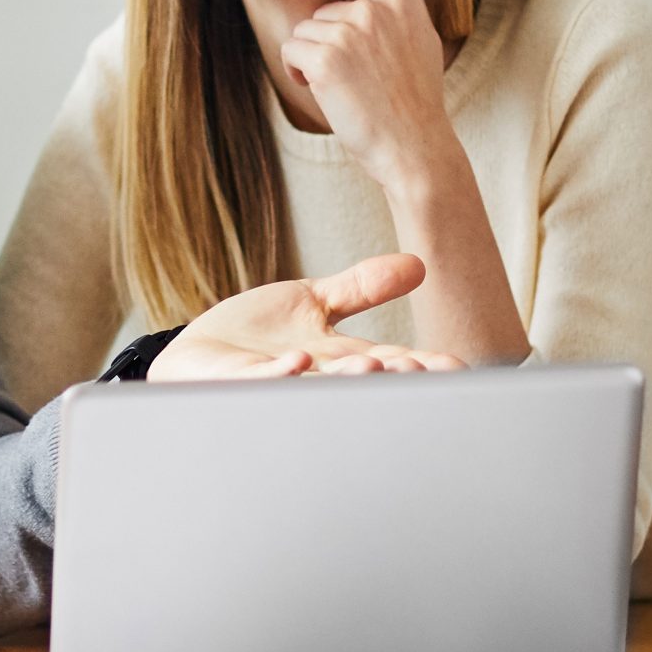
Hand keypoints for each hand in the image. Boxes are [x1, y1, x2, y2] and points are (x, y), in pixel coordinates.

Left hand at [151, 253, 462, 379]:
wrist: (195, 360)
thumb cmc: (257, 338)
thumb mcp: (314, 302)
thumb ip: (363, 286)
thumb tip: (418, 264)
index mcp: (339, 359)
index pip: (391, 362)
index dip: (423, 367)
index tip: (456, 369)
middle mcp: (316, 378)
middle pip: (362, 380)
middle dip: (392, 377)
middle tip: (419, 371)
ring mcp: (279, 385)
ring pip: (320, 387)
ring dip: (348, 379)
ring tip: (373, 365)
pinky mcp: (240, 384)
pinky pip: (264, 382)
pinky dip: (283, 375)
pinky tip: (301, 362)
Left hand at [280, 0, 457, 196]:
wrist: (412, 145)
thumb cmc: (415, 93)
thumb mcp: (422, 33)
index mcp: (400, 0)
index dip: (346, 4)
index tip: (356, 36)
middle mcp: (373, 10)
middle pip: (325, 8)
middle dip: (330, 38)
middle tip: (356, 73)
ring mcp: (348, 33)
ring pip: (305, 29)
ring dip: (313, 57)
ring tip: (343, 84)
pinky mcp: (325, 60)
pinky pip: (291, 49)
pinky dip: (297, 71)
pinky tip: (321, 90)